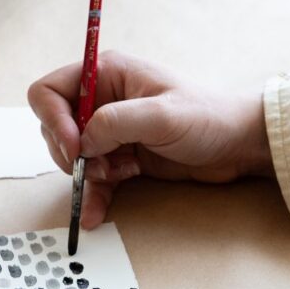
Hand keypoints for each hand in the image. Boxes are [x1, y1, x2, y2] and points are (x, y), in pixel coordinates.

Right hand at [28, 51, 273, 228]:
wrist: (239, 145)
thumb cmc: (208, 117)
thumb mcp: (162, 115)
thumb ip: (116, 122)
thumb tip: (82, 141)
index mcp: (106, 74)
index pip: (50, 91)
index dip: (53, 120)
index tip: (74, 145)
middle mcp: (102, 100)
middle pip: (56, 127)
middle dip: (71, 151)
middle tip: (98, 165)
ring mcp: (111, 131)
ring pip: (72, 156)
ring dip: (85, 174)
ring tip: (115, 177)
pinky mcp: (121, 157)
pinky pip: (93, 179)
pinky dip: (91, 196)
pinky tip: (93, 214)